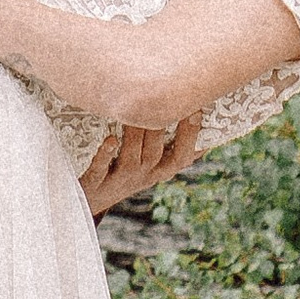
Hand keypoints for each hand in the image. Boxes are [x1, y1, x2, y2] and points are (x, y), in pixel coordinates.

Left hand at [79, 111, 202, 212]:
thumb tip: (207, 124)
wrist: (92, 199)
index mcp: (159, 170)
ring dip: (134, 133)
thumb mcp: (154, 163)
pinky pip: (100, 169)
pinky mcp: (94, 183)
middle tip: (163, 99)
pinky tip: (110, 139)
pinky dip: (104, 155)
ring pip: (131, 157)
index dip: (190, 136)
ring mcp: (119, 180)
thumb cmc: (128, 172)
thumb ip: (175, 146)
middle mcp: (142, 176)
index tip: (196, 110)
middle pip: (155, 153)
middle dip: (160, 126)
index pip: (182, 156)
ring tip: (134, 110)